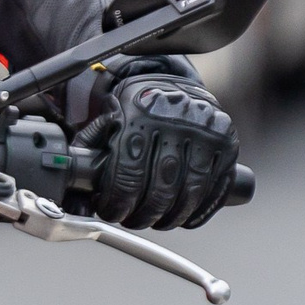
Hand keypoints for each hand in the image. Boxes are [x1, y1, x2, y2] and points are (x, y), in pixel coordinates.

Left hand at [74, 56, 236, 229]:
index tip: (111, 211)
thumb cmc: (135, 108)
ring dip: (170, 218)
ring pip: (189, 194)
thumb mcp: (108, 117)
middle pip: (160, 188)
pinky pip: (215, 189)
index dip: (117, 201)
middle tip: (132, 220)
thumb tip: (76, 197)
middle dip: (142, 215)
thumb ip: (91, 151)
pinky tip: (183, 218)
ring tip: (156, 221)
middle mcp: (177, 119)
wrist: (171, 83)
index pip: (128, 172)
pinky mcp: (227, 143)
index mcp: (141, 111)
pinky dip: (199, 212)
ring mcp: (207, 132)